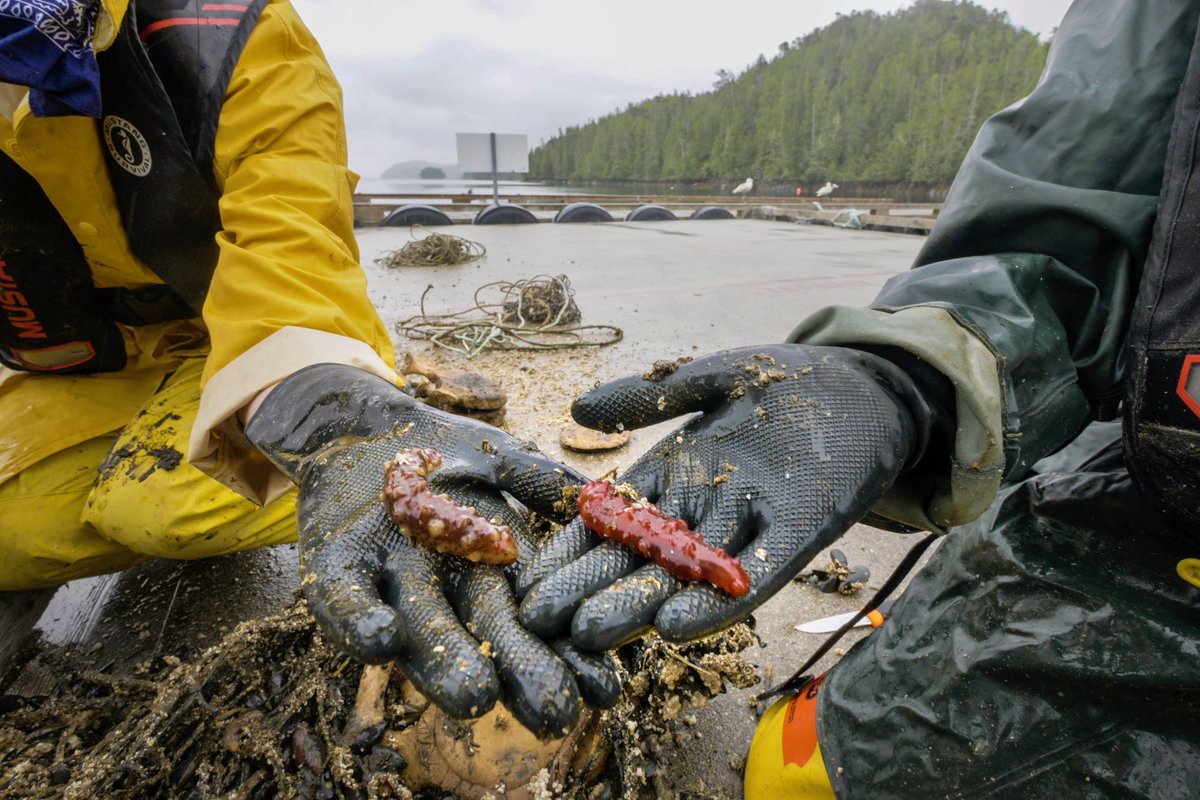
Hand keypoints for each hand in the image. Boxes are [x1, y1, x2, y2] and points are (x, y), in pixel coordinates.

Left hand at [245, 364, 619, 738]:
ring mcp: (390, 584)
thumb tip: (601, 501)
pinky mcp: (333, 570)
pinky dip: (361, 622)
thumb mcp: (502, 459)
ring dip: (445, 665)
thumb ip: (543, 480)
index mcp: (492, 573)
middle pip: (484, 638)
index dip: (570, 657)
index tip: (606, 688)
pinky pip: (345, 602)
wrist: (361, 426)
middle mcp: (445, 592)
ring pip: (420, 631)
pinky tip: (382, 641)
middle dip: (519, 675)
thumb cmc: (443, 449)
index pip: (537, 621)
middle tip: (553, 713)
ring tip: (473, 697)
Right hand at [516, 345, 937, 648]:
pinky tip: (679, 627)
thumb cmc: (788, 379)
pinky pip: (757, 571)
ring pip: (686, 571)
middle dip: (590, 590)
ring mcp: (752, 521)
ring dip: (640, 605)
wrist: (872, 385)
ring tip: (593, 638)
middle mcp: (706, 506)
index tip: (526, 584)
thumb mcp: (708, 378)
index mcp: (675, 474)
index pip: (610, 520)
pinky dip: (719, 600)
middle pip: (638, 555)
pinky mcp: (802, 528)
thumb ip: (645, 398)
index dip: (568, 553)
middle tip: (541, 627)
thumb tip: (575, 411)